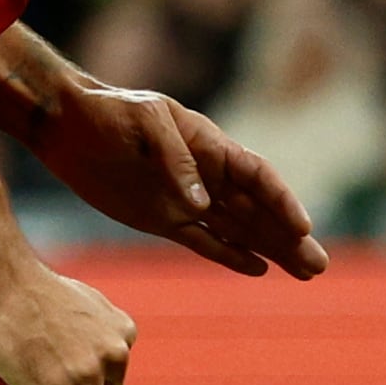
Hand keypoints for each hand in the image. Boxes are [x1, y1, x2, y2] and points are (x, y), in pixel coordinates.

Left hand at [36, 80, 329, 278]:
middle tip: (319, 265)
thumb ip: (175, 160)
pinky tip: (260, 269)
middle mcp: (207, 175)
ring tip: (306, 273)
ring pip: (240, 230)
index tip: (301, 228)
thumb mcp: (145, 121)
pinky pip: (206, 241)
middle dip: (290, 238)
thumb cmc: (109, 111)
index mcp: (210, 145)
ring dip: (272, 250)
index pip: (257, 177)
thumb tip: (200, 204)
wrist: (67, 124)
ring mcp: (188, 199)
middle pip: (259, 210)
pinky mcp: (164, 219)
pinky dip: (232, 256)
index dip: (282, 202)